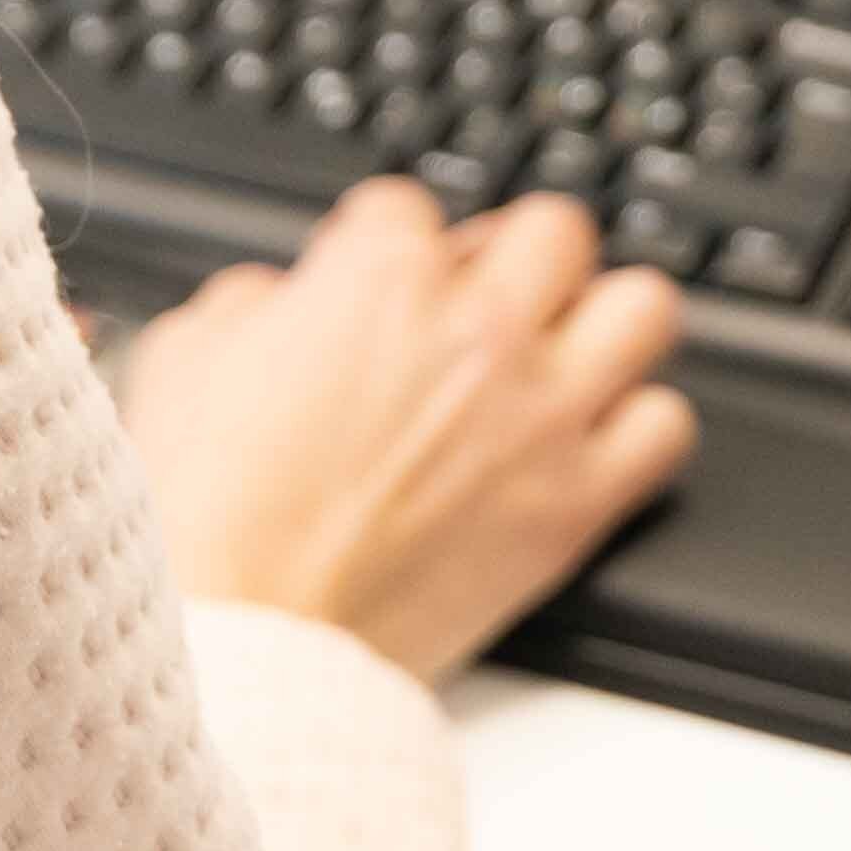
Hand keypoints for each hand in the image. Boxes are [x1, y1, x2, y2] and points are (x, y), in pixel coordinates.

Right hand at [111, 178, 695, 679]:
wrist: (257, 643)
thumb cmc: (212, 516)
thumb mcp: (185, 358)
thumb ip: (252, 301)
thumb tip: (284, 301)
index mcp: (379, 278)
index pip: (409, 206)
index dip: (383, 249)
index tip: (377, 286)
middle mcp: (478, 328)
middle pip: (554, 229)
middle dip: (513, 258)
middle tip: (485, 302)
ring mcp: (542, 413)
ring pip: (645, 306)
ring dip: (602, 323)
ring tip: (562, 356)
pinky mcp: (579, 501)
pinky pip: (666, 426)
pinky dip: (634, 428)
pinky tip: (584, 442)